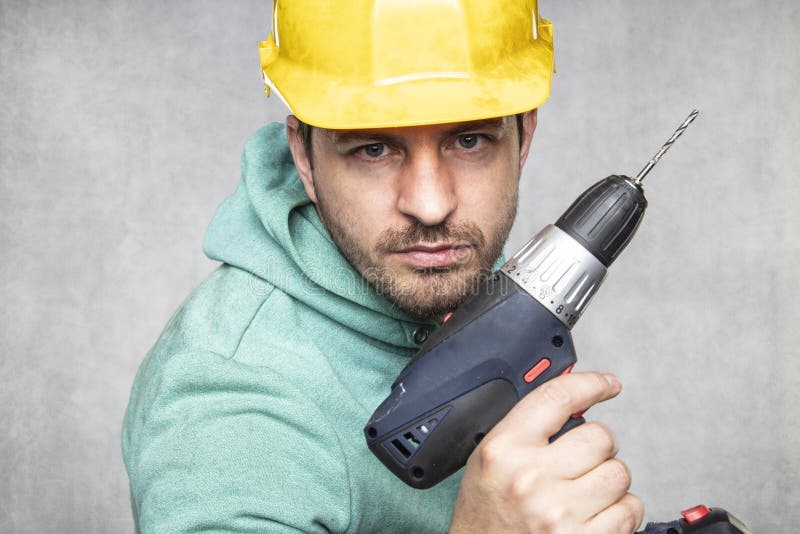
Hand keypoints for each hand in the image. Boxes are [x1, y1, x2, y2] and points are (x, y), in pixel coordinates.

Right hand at [449, 372, 643, 532]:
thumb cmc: (485, 517)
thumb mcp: (487, 461)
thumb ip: (524, 428)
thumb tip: (573, 402)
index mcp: (504, 450)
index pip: (557, 398)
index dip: (590, 384)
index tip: (607, 384)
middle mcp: (531, 478)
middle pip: (599, 436)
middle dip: (597, 447)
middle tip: (580, 462)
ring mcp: (560, 512)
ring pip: (619, 472)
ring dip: (608, 480)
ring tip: (583, 493)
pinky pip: (629, 509)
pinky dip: (620, 510)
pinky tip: (595, 514)